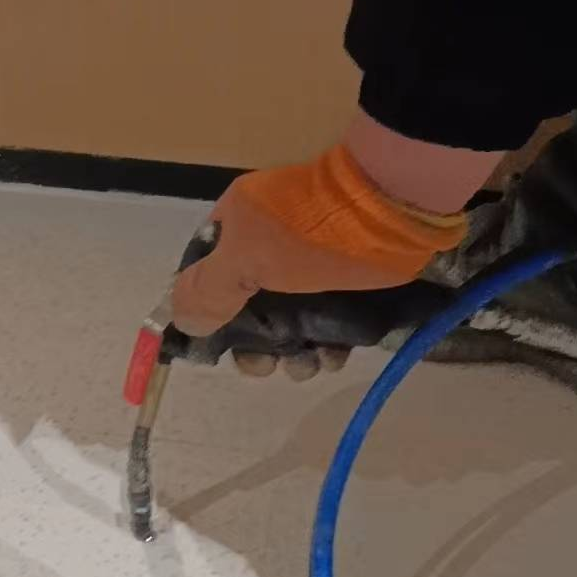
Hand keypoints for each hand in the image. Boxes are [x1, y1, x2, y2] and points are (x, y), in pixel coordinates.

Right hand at [176, 221, 455, 380]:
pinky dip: (325, 350)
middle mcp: (270, 248)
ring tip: (309, 364)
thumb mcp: (244, 257)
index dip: (206, 314)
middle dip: (254, 348)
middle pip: (246, 313)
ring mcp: (309, 271)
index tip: (214, 346)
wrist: (395, 211)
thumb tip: (181, 321)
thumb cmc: (309, 231)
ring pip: (287, 327)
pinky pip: (325, 329)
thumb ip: (206, 290)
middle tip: (267, 366)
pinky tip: (332, 357)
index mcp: (238, 228)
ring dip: (292, 357)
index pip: (207, 277)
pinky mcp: (345, 290)